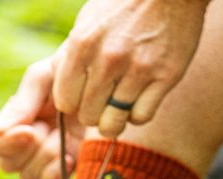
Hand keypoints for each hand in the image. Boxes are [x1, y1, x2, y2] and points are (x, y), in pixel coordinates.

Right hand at [0, 57, 84, 178]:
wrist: (106, 84)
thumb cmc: (70, 74)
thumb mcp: (42, 80)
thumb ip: (19, 105)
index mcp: (13, 121)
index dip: (5, 143)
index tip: (29, 131)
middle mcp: (24, 144)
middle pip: (8, 165)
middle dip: (27, 149)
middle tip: (47, 129)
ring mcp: (45, 159)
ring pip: (28, 175)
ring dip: (46, 156)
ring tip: (63, 135)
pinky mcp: (66, 169)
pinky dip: (58, 171)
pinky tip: (70, 155)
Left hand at [53, 0, 209, 137]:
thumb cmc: (122, 7)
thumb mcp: (87, 23)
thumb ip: (70, 57)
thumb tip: (58, 90)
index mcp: (82, 44)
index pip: (65, 102)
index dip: (74, 104)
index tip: (84, 96)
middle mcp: (108, 59)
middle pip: (88, 117)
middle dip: (95, 113)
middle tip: (105, 100)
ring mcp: (138, 69)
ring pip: (114, 123)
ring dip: (116, 118)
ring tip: (121, 103)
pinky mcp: (165, 77)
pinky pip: (141, 117)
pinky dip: (139, 114)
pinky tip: (141, 98)